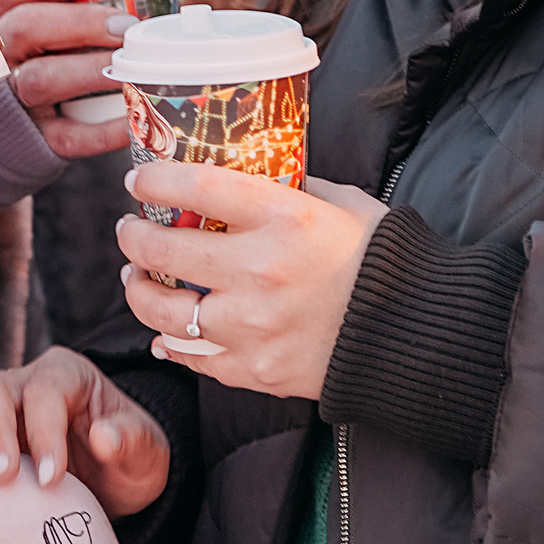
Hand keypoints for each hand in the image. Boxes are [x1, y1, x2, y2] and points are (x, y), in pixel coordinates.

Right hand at [0, 0, 136, 159]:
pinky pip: (65, 135)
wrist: (9, 130)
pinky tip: (132, 117)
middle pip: (25, 28)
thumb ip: (86, 7)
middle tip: (124, 24)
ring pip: (39, 79)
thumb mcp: (46, 27)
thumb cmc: (44, 59)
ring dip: (88, 69)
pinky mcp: (35, 138)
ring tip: (127, 66)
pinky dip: (101, 130)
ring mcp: (14, 99)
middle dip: (79, 22)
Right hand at [0, 347, 169, 518]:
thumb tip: (104, 436)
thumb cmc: (130, 457)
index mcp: (67, 375)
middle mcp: (24, 382)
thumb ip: (131, 441)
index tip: (52, 478)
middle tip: (0, 477)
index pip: (45, 391)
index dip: (45, 432)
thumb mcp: (147, 452)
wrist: (113, 480)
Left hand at [117, 165, 386, 400]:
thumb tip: (246, 174)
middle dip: (134, 236)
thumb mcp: (341, 204)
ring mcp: (254, 326)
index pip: (197, 188)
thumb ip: (290, 188)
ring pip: (164, 311)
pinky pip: (192, 356)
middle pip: (164, 249)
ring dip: (139, 290)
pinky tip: (164, 328)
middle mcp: (261, 271)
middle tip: (129, 229)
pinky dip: (171, 341)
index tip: (138, 178)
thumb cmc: (379, 260)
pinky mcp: (255, 369)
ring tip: (137, 277)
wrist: (413, 334)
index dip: (156, 180)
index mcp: (285, 219)